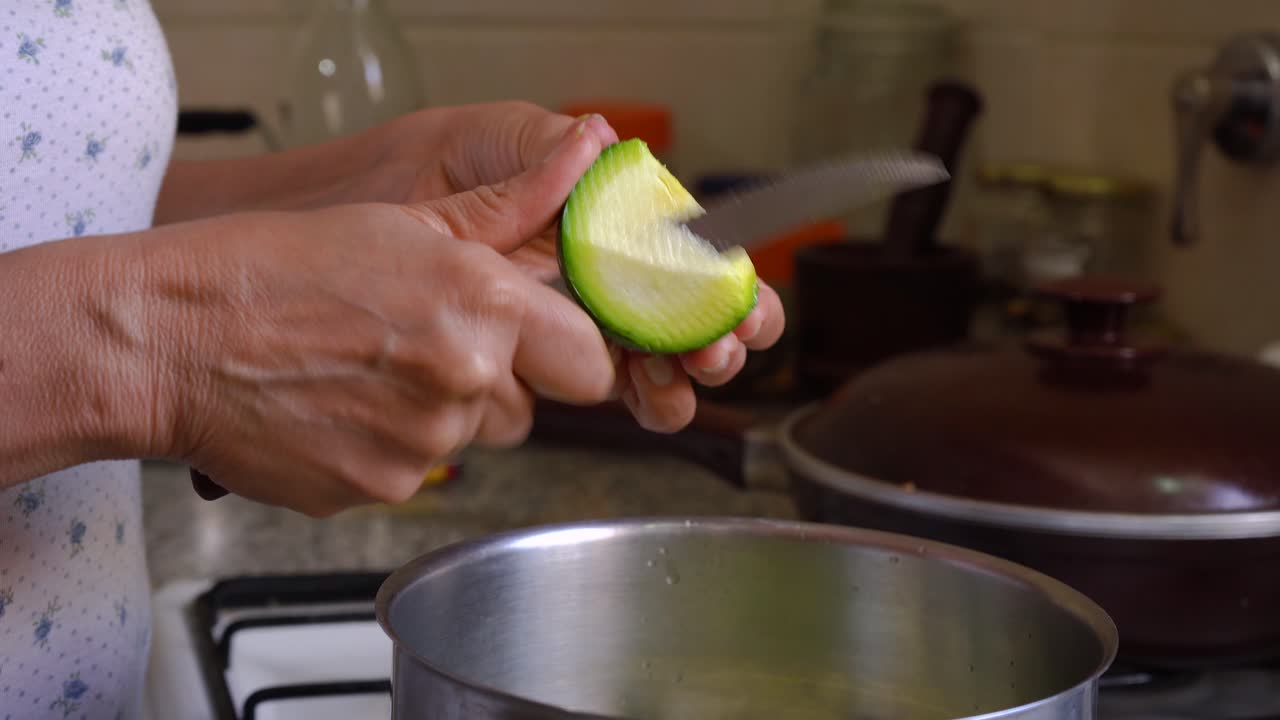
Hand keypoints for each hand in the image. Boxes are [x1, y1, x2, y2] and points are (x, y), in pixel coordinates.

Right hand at [143, 114, 614, 515]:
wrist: (171, 340)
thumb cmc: (272, 268)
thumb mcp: (402, 220)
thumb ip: (507, 211)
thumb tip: (581, 159)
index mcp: (484, 306)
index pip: (590, 363)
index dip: (567, 355)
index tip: (543, 347)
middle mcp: (465, 382)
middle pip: (528, 408)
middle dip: (494, 383)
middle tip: (422, 344)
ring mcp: (422, 446)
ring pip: (464, 439)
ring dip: (433, 413)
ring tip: (365, 370)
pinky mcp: (379, 490)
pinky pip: (410, 472)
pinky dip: (382, 448)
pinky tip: (336, 406)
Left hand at [381, 104, 784, 432]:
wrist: (357, 226)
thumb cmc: (420, 174)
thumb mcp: (489, 145)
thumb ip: (545, 149)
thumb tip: (599, 141)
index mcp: (609, 222)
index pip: (690, 258)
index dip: (725, 286)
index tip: (737, 304)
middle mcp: (603, 279)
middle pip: (688, 321)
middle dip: (716, 340)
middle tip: (715, 348)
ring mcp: (576, 326)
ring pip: (657, 367)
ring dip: (684, 378)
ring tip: (682, 375)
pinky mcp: (541, 366)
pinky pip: (603, 392)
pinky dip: (642, 399)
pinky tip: (649, 396)